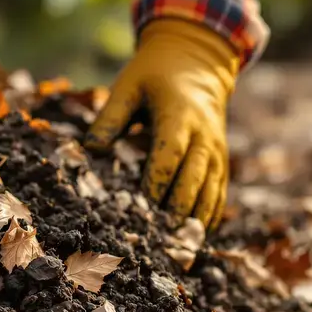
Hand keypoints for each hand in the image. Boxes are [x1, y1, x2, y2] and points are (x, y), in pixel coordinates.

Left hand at [85, 18, 239, 229]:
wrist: (198, 63)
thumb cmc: (154, 75)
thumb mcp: (128, 85)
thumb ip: (110, 116)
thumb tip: (91, 148)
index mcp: (179, 116)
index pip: (169, 154)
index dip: (157, 181)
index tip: (141, 206)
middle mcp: (203, 136)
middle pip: (193, 178)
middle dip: (177, 210)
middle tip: (159, 239)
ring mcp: (216, 150)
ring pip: (210, 191)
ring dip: (195, 220)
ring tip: (177, 248)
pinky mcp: (221, 160)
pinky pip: (219, 193)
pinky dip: (209, 216)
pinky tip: (195, 240)